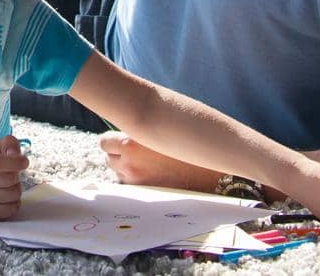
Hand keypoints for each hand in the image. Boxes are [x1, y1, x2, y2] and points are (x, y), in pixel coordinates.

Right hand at [0, 135, 28, 219]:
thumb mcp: (2, 146)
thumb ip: (10, 144)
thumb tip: (14, 154)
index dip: (15, 163)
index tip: (24, 162)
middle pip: (5, 181)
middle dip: (17, 178)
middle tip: (15, 175)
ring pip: (9, 196)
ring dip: (16, 191)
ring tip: (11, 186)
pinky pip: (8, 211)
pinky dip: (14, 205)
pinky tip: (10, 198)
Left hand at [99, 131, 220, 192]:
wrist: (215, 176)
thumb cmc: (191, 147)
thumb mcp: (163, 131)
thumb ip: (141, 129)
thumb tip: (126, 123)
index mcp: (132, 143)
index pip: (104, 142)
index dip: (114, 141)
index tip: (123, 140)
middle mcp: (130, 164)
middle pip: (109, 159)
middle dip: (120, 156)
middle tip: (139, 153)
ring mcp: (136, 182)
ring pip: (120, 174)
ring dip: (129, 170)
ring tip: (151, 166)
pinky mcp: (146, 196)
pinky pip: (132, 188)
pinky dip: (139, 183)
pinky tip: (155, 178)